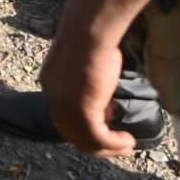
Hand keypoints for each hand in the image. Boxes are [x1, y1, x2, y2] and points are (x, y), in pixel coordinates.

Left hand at [40, 14, 137, 158]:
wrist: (89, 31)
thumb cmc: (91, 38)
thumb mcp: (87, 66)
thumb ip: (90, 86)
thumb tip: (105, 105)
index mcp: (51, 85)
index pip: (65, 116)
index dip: (86, 124)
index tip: (107, 121)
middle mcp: (53, 99)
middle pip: (72, 133)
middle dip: (96, 143)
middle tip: (117, 144)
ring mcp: (65, 107)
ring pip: (85, 141)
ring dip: (108, 148)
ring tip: (126, 146)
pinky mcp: (82, 111)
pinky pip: (98, 138)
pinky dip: (114, 144)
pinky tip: (128, 140)